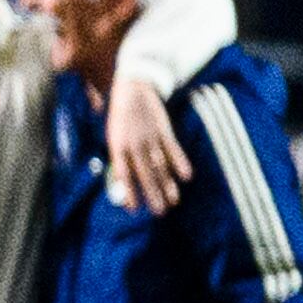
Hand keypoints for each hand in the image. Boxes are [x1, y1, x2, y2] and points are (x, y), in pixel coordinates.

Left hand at [105, 59, 194, 215]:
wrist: (132, 89)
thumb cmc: (121, 117)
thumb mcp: (114, 136)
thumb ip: (121, 156)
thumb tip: (123, 181)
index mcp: (117, 147)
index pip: (122, 174)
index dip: (128, 192)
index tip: (133, 209)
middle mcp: (134, 144)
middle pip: (144, 174)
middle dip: (152, 194)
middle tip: (158, 213)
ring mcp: (150, 138)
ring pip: (160, 165)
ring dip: (167, 184)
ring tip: (173, 201)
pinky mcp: (164, 130)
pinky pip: (173, 149)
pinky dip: (180, 162)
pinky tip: (187, 176)